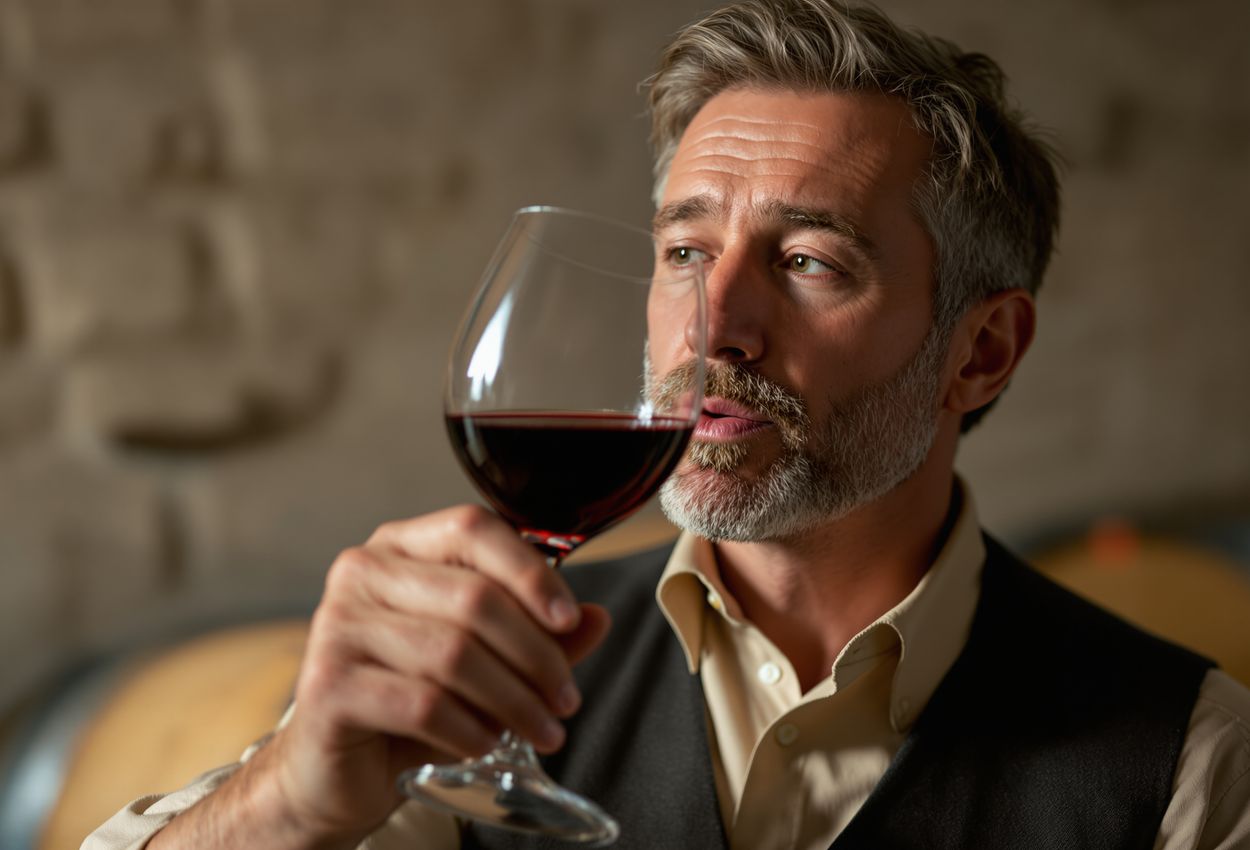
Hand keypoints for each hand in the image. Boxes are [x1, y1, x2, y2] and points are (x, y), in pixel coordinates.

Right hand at [258, 505, 609, 845]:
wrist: (335, 768)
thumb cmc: (409, 701)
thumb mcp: (483, 661)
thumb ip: (537, 635)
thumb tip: (596, 617)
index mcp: (400, 546)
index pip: (473, 528)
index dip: (531, 571)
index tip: (570, 619)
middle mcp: (362, 572)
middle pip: (473, 597)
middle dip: (537, 654)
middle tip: (566, 698)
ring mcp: (337, 625)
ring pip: (454, 654)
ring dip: (514, 699)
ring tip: (543, 729)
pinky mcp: (327, 684)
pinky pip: (422, 702)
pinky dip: (468, 727)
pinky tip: (487, 743)